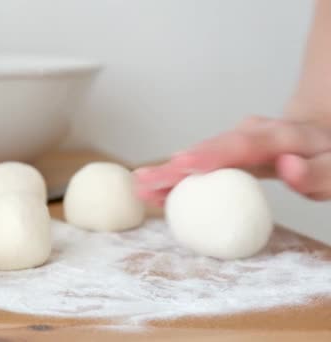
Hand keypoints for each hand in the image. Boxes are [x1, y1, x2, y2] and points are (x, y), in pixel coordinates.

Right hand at [134, 116, 330, 206]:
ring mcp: (234, 141)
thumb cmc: (327, 155)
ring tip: (139, 185)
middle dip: (175, 166)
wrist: (316, 134)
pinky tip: (153, 189)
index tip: (183, 163)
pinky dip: (176, 177)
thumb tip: (286, 167)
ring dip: (168, 171)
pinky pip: (198, 164)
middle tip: (146, 180)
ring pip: (198, 155)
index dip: (210, 154)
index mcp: (278, 136)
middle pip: (208, 148)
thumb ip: (316, 172)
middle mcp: (250, 133)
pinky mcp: (224, 153)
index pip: (241, 143)